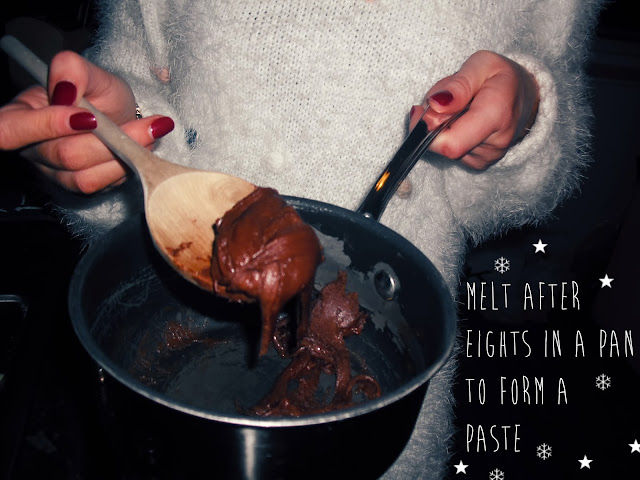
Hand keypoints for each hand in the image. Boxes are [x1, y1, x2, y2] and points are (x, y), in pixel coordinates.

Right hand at [0, 50, 173, 192]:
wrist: (121, 115)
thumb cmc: (99, 94)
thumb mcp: (91, 73)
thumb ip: (73, 70)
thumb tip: (66, 87)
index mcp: (20, 116)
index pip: (10, 131)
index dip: (45, 126)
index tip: (88, 116)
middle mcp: (33, 150)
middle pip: (63, 155)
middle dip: (107, 139)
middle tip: (146, 124)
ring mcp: (56, 173)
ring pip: (86, 176)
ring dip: (124, 153)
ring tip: (152, 131)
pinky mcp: (80, 187)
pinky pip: (102, 185)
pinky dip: (129, 165)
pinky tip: (144, 146)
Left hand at [410, 50, 538, 169]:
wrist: (524, 96)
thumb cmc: (501, 77)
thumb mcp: (482, 64)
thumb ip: (458, 84)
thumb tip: (435, 105)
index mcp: (496, 116)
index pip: (449, 144)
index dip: (426, 129)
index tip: (421, 109)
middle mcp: (494, 143)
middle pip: (441, 144)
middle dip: (433, 122)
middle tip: (444, 100)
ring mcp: (487, 157)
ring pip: (443, 147)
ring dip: (441, 126)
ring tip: (460, 107)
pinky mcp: (479, 163)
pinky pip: (451, 151)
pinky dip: (449, 134)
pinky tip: (463, 120)